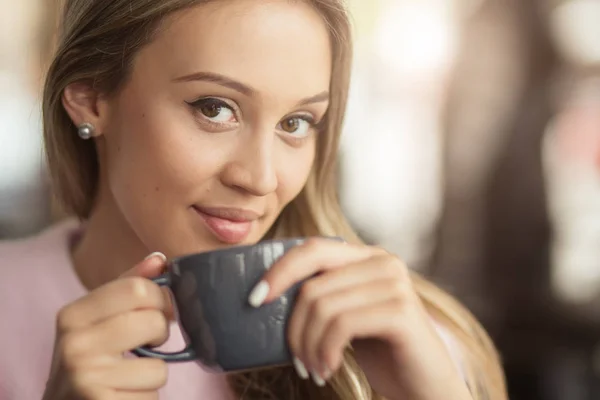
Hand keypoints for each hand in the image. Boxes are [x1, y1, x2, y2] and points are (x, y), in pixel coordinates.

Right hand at [43, 253, 171, 399]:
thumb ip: (128, 288)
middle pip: (154, 321)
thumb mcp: (96, 321)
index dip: (160, 300)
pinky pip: (152, 397)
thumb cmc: (87, 363)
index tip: (157, 311)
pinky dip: (145, 398)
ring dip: (153, 375)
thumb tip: (159, 259)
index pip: (139, 288)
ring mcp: (87, 377)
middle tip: (145, 345)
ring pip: (159, 367)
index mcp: (73, 315)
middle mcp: (74, 344)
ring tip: (128, 378)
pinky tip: (123, 396)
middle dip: (160, 335)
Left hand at [248, 239, 471, 399]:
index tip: (254, 300)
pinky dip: (326, 351)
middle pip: (313, 283)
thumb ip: (322, 295)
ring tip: (314, 369)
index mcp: (367, 257)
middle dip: (293, 325)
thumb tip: (266, 293)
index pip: (312, 248)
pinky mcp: (401, 310)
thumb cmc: (381, 351)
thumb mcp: (346, 316)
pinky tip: (328, 368)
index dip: (279, 270)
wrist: (424, 386)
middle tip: (294, 357)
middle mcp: (383, 261)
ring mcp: (395, 283)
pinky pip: (341, 324)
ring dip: (309, 346)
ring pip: (322, 306)